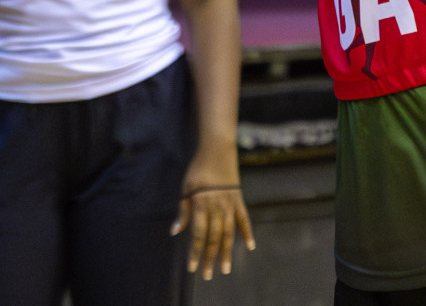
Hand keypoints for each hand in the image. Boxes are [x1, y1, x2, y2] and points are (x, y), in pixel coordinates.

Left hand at [173, 145, 254, 279]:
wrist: (217, 150)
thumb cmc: (198, 169)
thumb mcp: (186, 187)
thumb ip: (183, 210)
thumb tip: (175, 231)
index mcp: (201, 205)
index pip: (198, 234)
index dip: (195, 252)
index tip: (192, 268)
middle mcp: (217, 208)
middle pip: (213, 238)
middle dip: (209, 257)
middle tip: (207, 275)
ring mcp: (230, 205)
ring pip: (229, 233)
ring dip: (227, 251)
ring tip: (226, 268)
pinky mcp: (239, 200)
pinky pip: (244, 219)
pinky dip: (248, 232)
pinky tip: (250, 246)